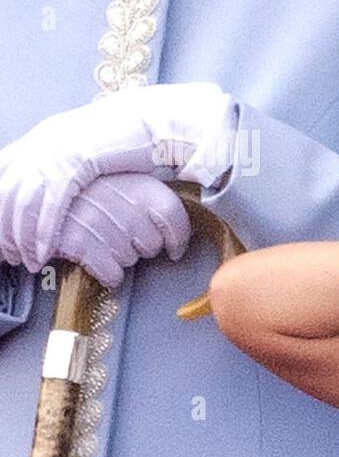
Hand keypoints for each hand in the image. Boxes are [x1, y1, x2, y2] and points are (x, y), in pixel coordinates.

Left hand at [0, 83, 231, 270]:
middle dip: (5, 225)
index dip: (3, 204)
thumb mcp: (90, 148)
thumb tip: (62, 182)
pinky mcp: (74, 163)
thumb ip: (71, 163)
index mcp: (43, 137)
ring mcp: (54, 151)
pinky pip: (50, 204)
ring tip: (26, 259)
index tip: (4, 231)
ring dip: (21, 235)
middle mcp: (41, 142)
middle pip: (7, 190)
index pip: (7, 173)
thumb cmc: (130, 137)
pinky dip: (43, 231)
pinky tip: (43, 250)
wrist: (153, 119)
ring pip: (23, 201)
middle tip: (7, 252)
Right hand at [48, 173, 191, 287]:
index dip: (178, 239)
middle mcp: (125, 204)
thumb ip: (151, 197)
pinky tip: (95, 257)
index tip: (173, 248)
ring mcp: (102, 224)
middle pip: (152, 245)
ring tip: (101, 237)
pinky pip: (113, 275)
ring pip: (131, 260)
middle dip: (140, 246)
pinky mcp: (81, 244)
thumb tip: (180, 227)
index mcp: (140, 184)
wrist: (40, 194)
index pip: (174, 217)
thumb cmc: (90, 191)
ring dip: (120, 256)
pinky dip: (107, 273)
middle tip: (120, 234)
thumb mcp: (124, 181)